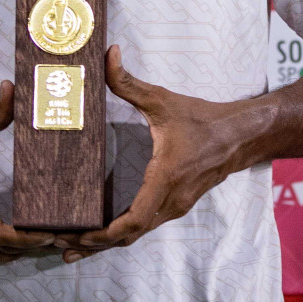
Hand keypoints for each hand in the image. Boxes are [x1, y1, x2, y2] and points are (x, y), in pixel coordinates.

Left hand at [59, 45, 249, 262]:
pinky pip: (146, 226)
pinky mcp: (177, 205)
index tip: (79, 235)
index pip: (134, 221)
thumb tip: (107, 54)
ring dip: (107, 243)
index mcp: (165, 179)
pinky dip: (122, 234)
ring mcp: (175, 207)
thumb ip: (129, 82)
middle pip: (129, 237)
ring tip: (74, 246)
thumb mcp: (163, 100)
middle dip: (94, 244)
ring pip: (137, 236)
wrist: (241, 136)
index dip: (105, 234)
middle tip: (61, 245)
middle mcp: (171, 201)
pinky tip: (103, 234)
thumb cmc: (203, 119)